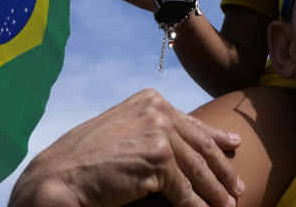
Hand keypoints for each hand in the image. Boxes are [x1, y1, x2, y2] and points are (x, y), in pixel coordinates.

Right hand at [9, 89, 244, 206]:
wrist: (57, 178)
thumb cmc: (84, 160)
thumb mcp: (124, 133)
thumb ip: (152, 132)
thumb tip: (180, 146)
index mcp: (149, 100)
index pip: (190, 122)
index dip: (215, 136)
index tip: (233, 145)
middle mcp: (156, 110)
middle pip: (200, 144)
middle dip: (222, 168)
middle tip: (238, 184)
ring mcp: (158, 131)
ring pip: (197, 169)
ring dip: (215, 191)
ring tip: (230, 204)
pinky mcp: (157, 158)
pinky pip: (184, 191)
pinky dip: (197, 206)